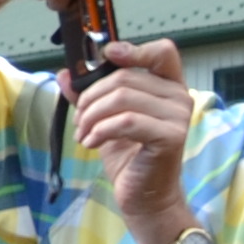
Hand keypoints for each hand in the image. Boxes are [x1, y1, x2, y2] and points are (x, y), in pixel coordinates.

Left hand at [70, 36, 199, 232]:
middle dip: (91, 97)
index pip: (162, 52)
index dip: (134, 49)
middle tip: (79, 120)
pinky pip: (126, 122)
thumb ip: (88, 96)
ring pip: (122, 98)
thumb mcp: (103, 120)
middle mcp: (178, 96)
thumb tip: (64, 74)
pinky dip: (100, 131)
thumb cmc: (129, 156)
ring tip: (83, 134)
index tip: (107, 55)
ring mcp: (178, 116)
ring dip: (91, 116)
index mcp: (168, 85)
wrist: (143, 195)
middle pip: (126, 77)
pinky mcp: (171, 136)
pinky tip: (90, 143)